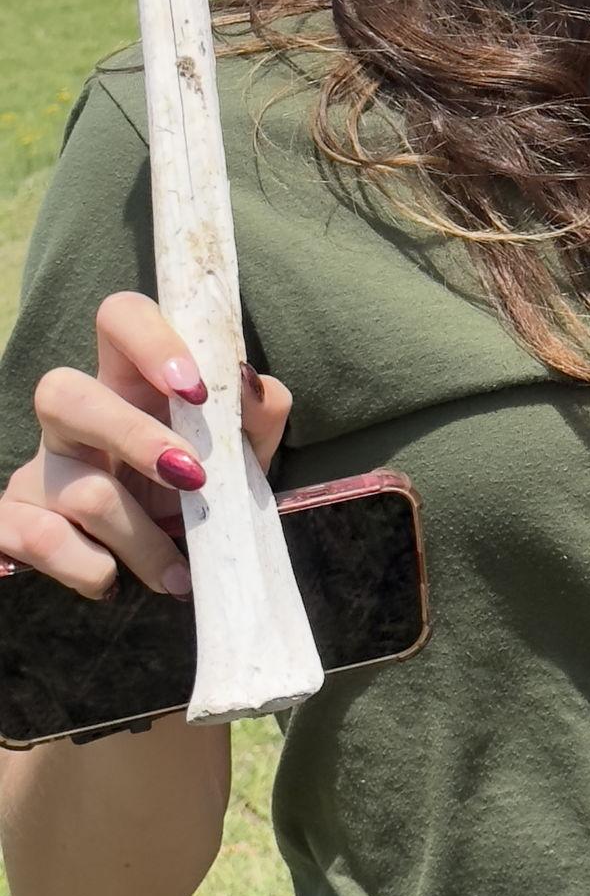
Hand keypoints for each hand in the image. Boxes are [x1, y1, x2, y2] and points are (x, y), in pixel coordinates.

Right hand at [0, 292, 292, 599]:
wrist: (176, 559)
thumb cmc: (208, 485)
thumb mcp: (247, 446)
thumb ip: (258, 408)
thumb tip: (246, 385)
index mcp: (132, 379)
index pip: (120, 317)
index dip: (150, 341)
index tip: (196, 391)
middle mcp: (76, 415)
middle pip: (63, 392)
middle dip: (132, 438)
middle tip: (192, 478)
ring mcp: (41, 467)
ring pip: (78, 490)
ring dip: (142, 539)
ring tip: (177, 571)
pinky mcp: (13, 520)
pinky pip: (36, 539)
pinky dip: (89, 567)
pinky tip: (114, 578)